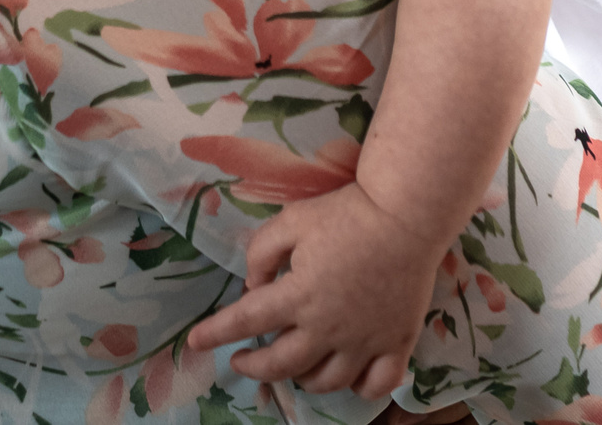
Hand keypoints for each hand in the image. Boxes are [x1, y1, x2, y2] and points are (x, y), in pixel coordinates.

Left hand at [185, 180, 445, 398]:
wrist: (406, 216)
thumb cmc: (346, 214)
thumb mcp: (291, 221)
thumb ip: (262, 253)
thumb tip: (253, 286)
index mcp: (298, 296)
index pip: (245, 322)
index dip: (216, 333)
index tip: (196, 342)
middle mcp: (328, 328)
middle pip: (282, 364)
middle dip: (254, 366)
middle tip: (242, 360)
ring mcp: (364, 341)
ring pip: (327, 381)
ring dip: (301, 379)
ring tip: (292, 366)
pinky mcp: (396, 342)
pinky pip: (376, 383)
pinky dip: (359, 388)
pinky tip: (348, 378)